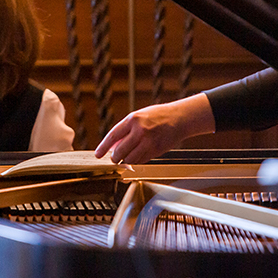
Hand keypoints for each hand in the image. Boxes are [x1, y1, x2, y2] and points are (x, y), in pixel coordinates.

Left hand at [94, 93, 215, 163]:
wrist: (179, 118)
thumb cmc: (157, 116)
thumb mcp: (139, 116)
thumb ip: (126, 129)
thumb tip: (113, 145)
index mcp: (133, 119)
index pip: (113, 135)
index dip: (103, 147)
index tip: (98, 154)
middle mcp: (140, 130)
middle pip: (120, 151)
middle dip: (114, 158)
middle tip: (114, 159)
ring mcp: (148, 141)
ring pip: (130, 158)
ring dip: (125, 161)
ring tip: (125, 159)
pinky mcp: (156, 150)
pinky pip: (142, 160)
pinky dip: (137, 161)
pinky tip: (137, 157)